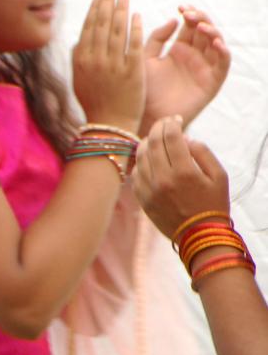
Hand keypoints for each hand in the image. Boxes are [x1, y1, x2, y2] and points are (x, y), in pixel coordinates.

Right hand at [71, 0, 144, 130]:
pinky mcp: (131, 71)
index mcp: (82, 59)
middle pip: (102, 23)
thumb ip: (79, 58)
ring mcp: (113, 64)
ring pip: (117, 30)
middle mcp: (95, 59)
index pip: (89, 26)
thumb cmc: (94, 102)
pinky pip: (133, 44)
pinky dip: (134, 28)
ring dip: (121, 8)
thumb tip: (79, 39)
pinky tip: (136, 15)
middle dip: (107, 0)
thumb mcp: (79, 79)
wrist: (108, 124)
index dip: (94, 7)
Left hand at [132, 116, 230, 237]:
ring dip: (146, 143)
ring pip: (140, 157)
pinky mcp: (142, 200)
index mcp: (184, 172)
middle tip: (163, 123)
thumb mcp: (219, 176)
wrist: (200, 236)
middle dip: (158, 128)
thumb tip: (184, 138)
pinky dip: (140, 162)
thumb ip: (202, 153)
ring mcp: (149, 190)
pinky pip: (135, 174)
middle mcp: (163, 179)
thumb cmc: (213, 204)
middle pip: (153, 143)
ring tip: (154, 138)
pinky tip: (148, 159)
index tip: (175, 119)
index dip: (171, 123)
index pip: (171, 137)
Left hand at [141, 6, 229, 133]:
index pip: (190, 26)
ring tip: (201, 27)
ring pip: (217, 44)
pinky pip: (222, 66)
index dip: (189, 14)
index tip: (181, 7)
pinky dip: (223, 53)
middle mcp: (194, 57)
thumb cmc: (143, 88)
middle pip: (205, 31)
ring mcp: (204, 68)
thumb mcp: (145, 59)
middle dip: (201, 19)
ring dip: (213, 33)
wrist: (145, 116)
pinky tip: (217, 45)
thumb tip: (173, 20)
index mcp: (179, 49)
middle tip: (189, 14)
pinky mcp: (211, 82)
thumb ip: (156, 39)